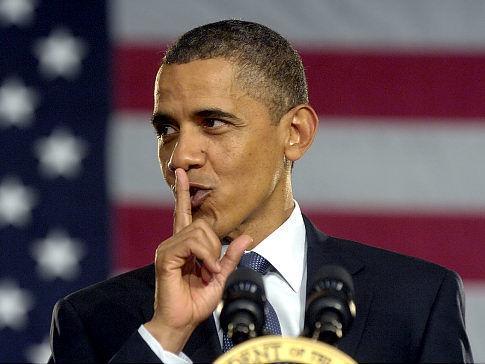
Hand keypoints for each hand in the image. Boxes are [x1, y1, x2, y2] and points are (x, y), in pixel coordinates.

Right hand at [145, 168, 251, 352]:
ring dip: (211, 252)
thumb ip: (231, 257)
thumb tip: (246, 237)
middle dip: (215, 244)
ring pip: (198, 231)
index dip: (183, 193)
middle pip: (201, 223)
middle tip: (214, 267)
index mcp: (184, 245)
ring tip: (209, 271)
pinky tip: (205, 270)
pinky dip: (205, 256)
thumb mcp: (220, 277)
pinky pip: (192, 243)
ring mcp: (168, 248)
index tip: (182, 173)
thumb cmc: (195, 303)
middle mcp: (173, 242)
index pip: (183, 212)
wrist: (181, 323)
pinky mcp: (165, 256)